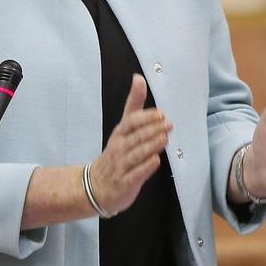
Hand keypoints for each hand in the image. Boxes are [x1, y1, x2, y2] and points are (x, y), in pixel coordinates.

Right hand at [88, 74, 171, 214]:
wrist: (96, 186)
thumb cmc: (115, 153)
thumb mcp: (123, 127)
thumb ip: (134, 105)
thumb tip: (139, 79)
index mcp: (120, 134)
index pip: (131, 122)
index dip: (145, 118)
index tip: (160, 113)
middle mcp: (119, 148)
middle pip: (136, 137)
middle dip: (152, 130)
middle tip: (168, 124)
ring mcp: (121, 166)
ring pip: (137, 154)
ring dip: (151, 146)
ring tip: (165, 138)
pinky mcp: (125, 182)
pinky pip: (135, 174)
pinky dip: (145, 167)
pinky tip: (155, 161)